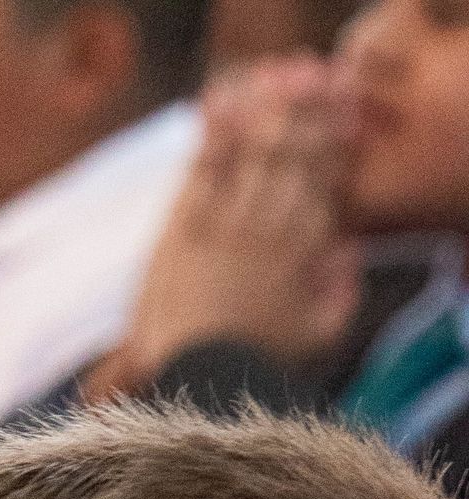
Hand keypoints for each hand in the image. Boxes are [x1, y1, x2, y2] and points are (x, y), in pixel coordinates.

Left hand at [106, 59, 360, 390]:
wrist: (205, 383)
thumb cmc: (261, 366)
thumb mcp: (319, 337)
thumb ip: (341, 293)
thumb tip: (349, 253)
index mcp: (305, 251)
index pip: (324, 182)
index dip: (333, 142)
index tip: (340, 113)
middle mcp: (270, 232)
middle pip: (293, 159)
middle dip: (304, 115)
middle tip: (309, 81)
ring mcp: (226, 230)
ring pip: (253, 158)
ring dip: (265, 115)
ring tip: (270, 82)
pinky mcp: (184, 236)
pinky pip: (203, 176)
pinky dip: (213, 140)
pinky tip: (220, 109)